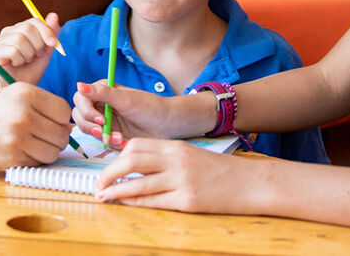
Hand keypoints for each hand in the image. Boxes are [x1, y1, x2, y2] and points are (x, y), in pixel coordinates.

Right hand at [0, 12, 61, 85]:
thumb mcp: (46, 50)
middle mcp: (8, 32)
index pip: (34, 21)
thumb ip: (51, 33)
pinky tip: (17, 64)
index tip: (53, 44)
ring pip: (19, 39)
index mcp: (20, 28)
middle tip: (36, 55)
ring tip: (26, 61)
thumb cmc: (33, 69)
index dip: (46, 31)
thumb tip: (54, 15)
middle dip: (37, 44)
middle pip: (27, 28)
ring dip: (28, 54)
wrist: (24, 87)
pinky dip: (19, 60)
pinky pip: (12, 51)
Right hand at [0, 82, 73, 170]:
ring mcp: (17, 138)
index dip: (60, 119)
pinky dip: (33, 160)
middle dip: (56, 137)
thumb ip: (40, 106)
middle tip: (42, 136)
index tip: (51, 122)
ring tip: (32, 145)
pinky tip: (20, 152)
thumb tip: (69, 126)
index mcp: (25, 93)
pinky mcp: (11, 158)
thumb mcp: (12, 95)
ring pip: (52, 151)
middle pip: (61, 133)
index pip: (63, 111)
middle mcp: (23, 114)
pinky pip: (37, 163)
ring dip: (46, 151)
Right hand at [73, 80, 205, 141]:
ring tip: (118, 137)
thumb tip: (80, 85)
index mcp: (103, 90)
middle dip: (89, 125)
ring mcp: (105, 119)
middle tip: (102, 130)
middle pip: (79, 115)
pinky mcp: (110, 133)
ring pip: (88, 129)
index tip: (99, 118)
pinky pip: (100, 139)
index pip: (80, 98)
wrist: (168, 125)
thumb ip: (102, 93)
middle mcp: (101, 104)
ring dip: (100, 135)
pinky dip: (109, 142)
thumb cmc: (151, 107)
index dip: (86, 110)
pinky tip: (122, 141)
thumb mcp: (126, 99)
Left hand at [94, 138, 252, 213]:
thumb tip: (136, 167)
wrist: (252, 183)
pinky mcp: (188, 201)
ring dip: (116, 191)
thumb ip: (166, 159)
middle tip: (97, 184)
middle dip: (109, 173)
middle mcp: (176, 161)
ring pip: (138, 183)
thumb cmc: (220, 171)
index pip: (136, 146)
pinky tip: (125, 204)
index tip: (107, 168)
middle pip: (132, 161)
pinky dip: (134, 202)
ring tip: (103, 197)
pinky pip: (153, 201)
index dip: (116, 157)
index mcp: (176, 147)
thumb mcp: (191, 156)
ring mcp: (182, 181)